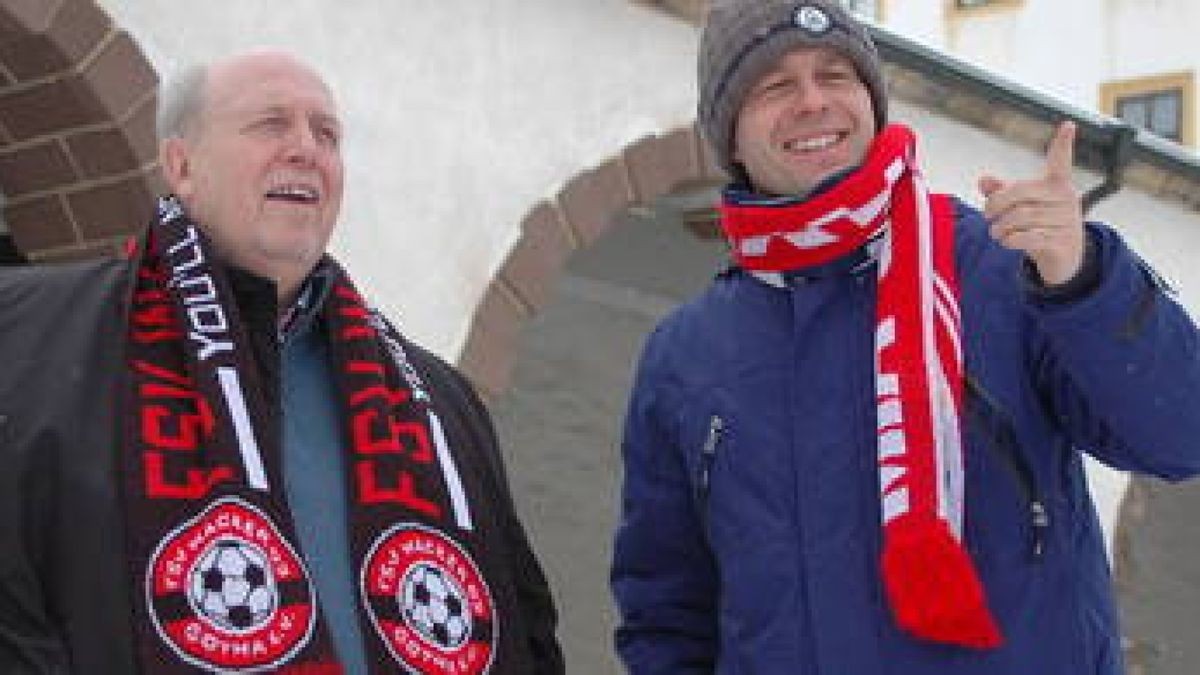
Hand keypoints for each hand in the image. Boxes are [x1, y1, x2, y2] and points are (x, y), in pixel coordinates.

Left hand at [978, 121, 1084, 285]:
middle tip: (986, 214)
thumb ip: (1001, 191)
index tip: (1069, 124)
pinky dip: (1009, 240)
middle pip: (1020, 192)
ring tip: (996, 232)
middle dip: (995, 203)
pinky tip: (1007, 241)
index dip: (1064, 143)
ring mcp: (1066, 220)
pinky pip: (1027, 237)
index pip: (1061, 161)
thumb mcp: (1022, 205)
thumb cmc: (1040, 223)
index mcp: (1057, 184)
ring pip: (1019, 217)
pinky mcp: (1061, 242)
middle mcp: (1066, 198)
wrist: (1064, 257)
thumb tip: (983, 179)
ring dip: (1000, 227)